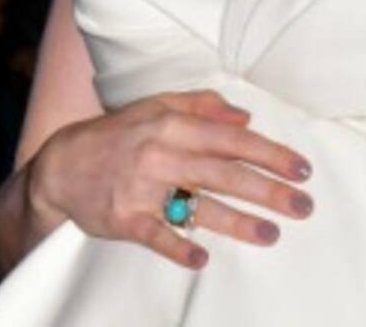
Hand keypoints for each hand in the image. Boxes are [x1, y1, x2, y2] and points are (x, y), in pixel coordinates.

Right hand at [29, 88, 313, 269]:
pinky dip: (179, 246)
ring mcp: (142, 187)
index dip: (270, 153)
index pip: (233, 139)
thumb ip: (202, 106)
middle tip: (303, 205)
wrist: (62, 163)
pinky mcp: (124, 219)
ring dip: (237, 222)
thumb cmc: (120, 133)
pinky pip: (156, 235)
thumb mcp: (158, 106)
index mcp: (174, 124)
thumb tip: (245, 118)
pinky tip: (202, 259)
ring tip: (271, 234)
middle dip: (267, 189)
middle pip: (224, 173)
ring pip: (197, 205)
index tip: (302, 168)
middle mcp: (162, 153)